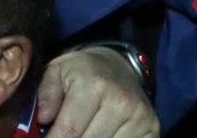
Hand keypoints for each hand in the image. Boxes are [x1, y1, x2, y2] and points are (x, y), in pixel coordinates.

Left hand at [37, 46, 158, 137]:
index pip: (68, 133)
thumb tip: (44, 118)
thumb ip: (45, 94)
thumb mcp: (56, 72)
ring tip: (85, 133)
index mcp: (94, 86)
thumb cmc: (82, 74)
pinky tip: (103, 137)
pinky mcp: (152, 127)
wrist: (119, 66)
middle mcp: (121, 101)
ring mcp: (139, 115)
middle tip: (66, 135)